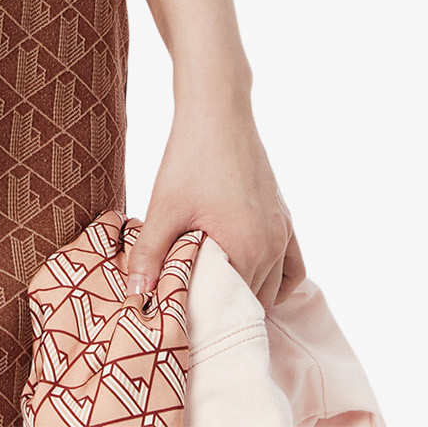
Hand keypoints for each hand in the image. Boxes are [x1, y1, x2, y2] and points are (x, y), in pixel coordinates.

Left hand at [123, 93, 304, 309]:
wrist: (217, 111)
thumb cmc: (190, 159)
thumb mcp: (164, 208)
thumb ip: (149, 254)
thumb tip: (135, 295)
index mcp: (248, 251)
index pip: (237, 309)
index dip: (213, 315)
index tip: (190, 313)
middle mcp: (273, 246)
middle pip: (257, 300)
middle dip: (230, 306)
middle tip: (199, 303)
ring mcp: (283, 231)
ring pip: (275, 285)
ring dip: (251, 292)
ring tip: (218, 288)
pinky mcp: (284, 216)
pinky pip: (293, 264)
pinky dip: (278, 277)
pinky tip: (252, 275)